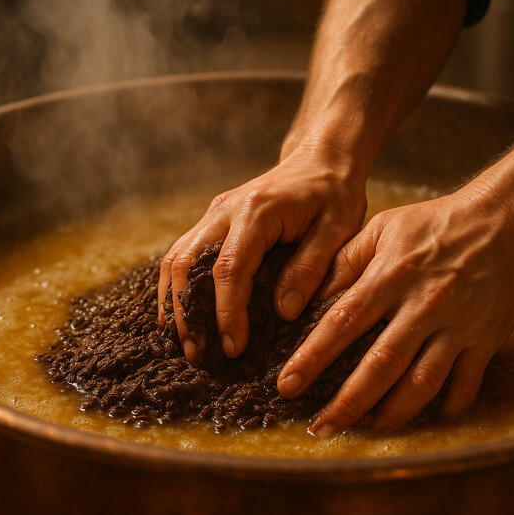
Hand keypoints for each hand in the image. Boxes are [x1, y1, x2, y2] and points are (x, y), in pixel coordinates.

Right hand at [158, 143, 366, 361]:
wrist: (321, 160)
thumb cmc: (334, 195)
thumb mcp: (338, 229)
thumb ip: (311, 268)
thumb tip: (284, 311)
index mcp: (257, 211)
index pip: (230, 268)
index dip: (227, 312)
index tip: (233, 347)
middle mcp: (225, 210)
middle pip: (186, 264)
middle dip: (188, 314)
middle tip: (197, 355)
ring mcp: (213, 214)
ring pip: (176, 260)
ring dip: (174, 303)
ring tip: (186, 344)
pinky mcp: (212, 222)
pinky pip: (182, 255)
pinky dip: (176, 288)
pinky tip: (183, 317)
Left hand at [276, 182, 513, 434]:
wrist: (508, 220)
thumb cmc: (437, 223)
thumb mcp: (384, 228)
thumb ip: (345, 261)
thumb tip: (309, 297)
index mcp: (391, 275)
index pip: (342, 322)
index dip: (312, 357)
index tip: (287, 385)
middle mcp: (423, 304)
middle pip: (380, 364)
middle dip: (347, 402)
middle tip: (321, 428)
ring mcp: (458, 325)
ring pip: (422, 382)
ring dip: (393, 412)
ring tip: (369, 428)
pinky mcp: (487, 339)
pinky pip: (466, 384)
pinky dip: (447, 406)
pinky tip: (429, 417)